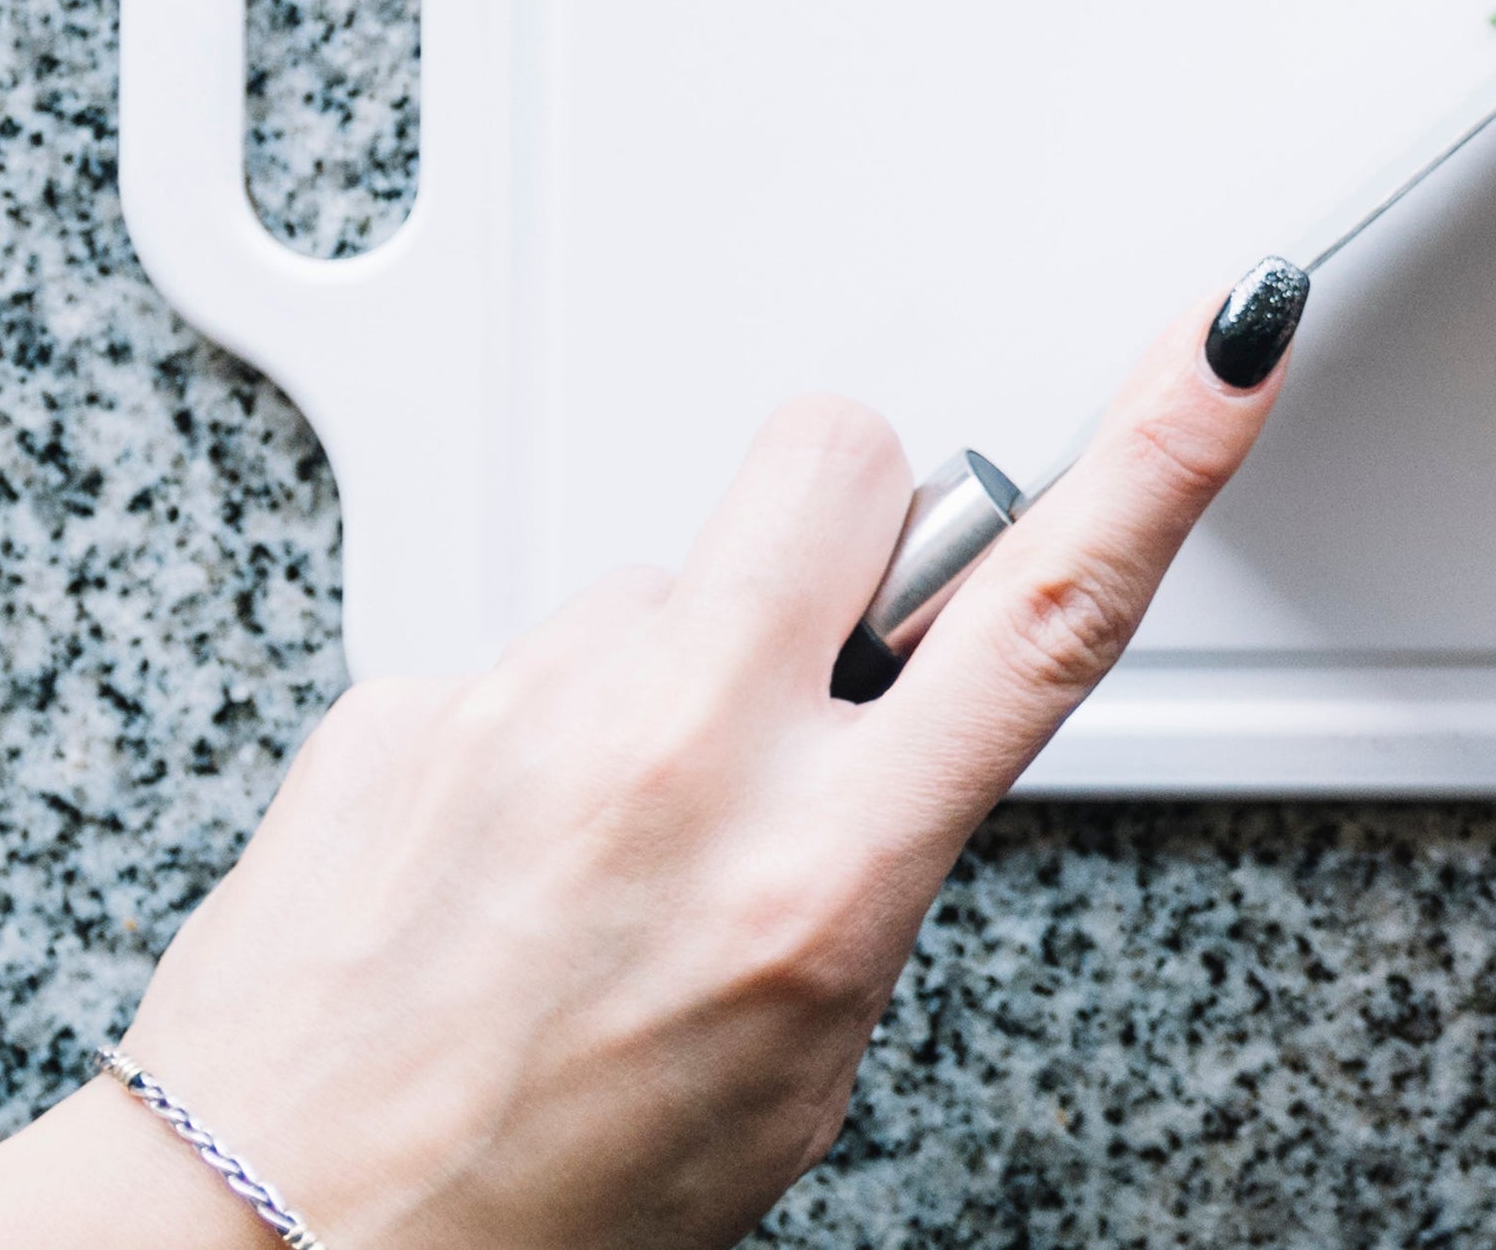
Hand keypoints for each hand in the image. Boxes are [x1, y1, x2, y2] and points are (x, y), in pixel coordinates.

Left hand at [0, 261, 1316, 1249]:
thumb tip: (870, 742)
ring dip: (662, 669)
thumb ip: (857, 872)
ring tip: (594, 845)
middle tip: (812, 652)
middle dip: (854, 521)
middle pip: (838, 462)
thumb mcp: (792, 1069)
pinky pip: (523, 658)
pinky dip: (528, 741)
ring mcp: (525, 714)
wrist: (267, 1241)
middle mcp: (677, 767)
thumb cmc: (531, 1201)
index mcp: (814, 878)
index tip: (1228, 337)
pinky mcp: (400, 704)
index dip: (1162, 454)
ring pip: (662, 573)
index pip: (1041, 615)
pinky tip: (489, 866)